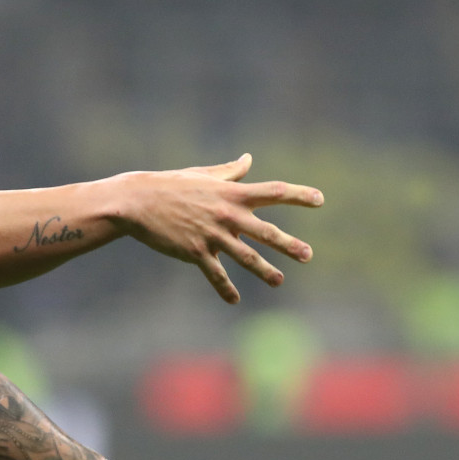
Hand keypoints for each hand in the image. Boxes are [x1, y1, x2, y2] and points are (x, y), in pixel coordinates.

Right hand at [122, 154, 323, 302]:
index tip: (320, 200)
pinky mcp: (195, 252)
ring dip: (265, 271)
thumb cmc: (170, 185)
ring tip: (279, 281)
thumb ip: (230, 171)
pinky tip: (234, 300)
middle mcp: (227, 214)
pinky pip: (216, 274)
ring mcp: (212, 235)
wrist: (138, 202)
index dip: (299, 196)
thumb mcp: (203, 175)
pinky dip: (225, 289)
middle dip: (289, 245)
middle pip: (266, 231)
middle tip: (308, 255)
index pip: (273, 192)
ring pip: (246, 257)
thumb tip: (248, 160)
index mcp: (231, 193)